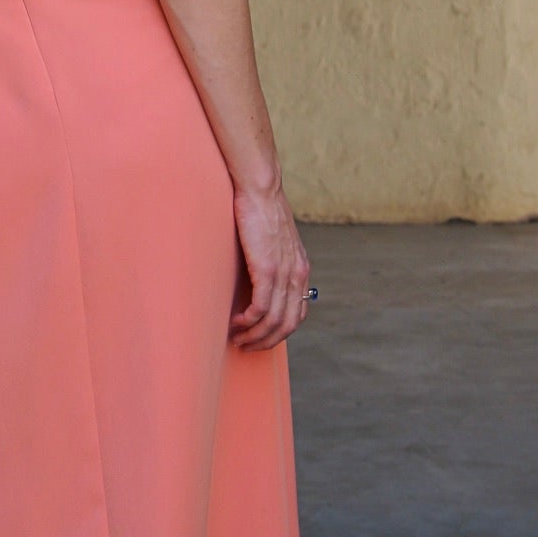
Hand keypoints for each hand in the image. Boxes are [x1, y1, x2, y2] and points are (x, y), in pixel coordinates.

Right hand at [230, 179, 309, 350]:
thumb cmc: (262, 211)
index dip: (280, 332)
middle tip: (247, 346)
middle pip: (289, 325)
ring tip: (237, 338)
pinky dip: (249, 321)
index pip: (298, 314)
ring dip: (255, 336)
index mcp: (301, 270)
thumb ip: (274, 262)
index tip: (260, 336)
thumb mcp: (276, 242)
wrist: (261, 190)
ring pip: (274, 321)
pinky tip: (237, 321)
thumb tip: (261, 279)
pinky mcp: (267, 269)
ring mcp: (284, 273)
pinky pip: (261, 308)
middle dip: (267, 342)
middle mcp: (297, 275)